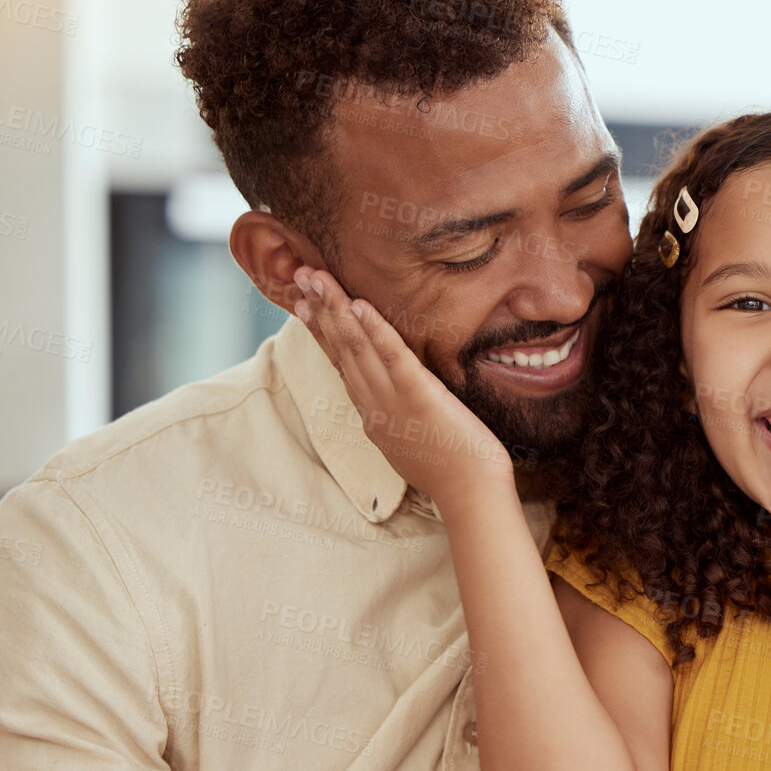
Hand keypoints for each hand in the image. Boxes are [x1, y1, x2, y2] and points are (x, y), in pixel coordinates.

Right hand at [293, 266, 512, 504]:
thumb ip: (401, 416)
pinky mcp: (418, 395)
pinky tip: (357, 303)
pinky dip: (373, 328)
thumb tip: (402, 400)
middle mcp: (373, 405)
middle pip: (340, 349)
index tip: (306, 305)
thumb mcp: (415, 440)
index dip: (323, 332)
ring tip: (315, 277)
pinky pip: (392, 355)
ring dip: (335, 308)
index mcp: (373, 414)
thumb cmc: (454, 470)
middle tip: (300, 276)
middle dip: (319, 309)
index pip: (341, 365)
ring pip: (356, 346)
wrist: (471, 495)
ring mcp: (392, 401)